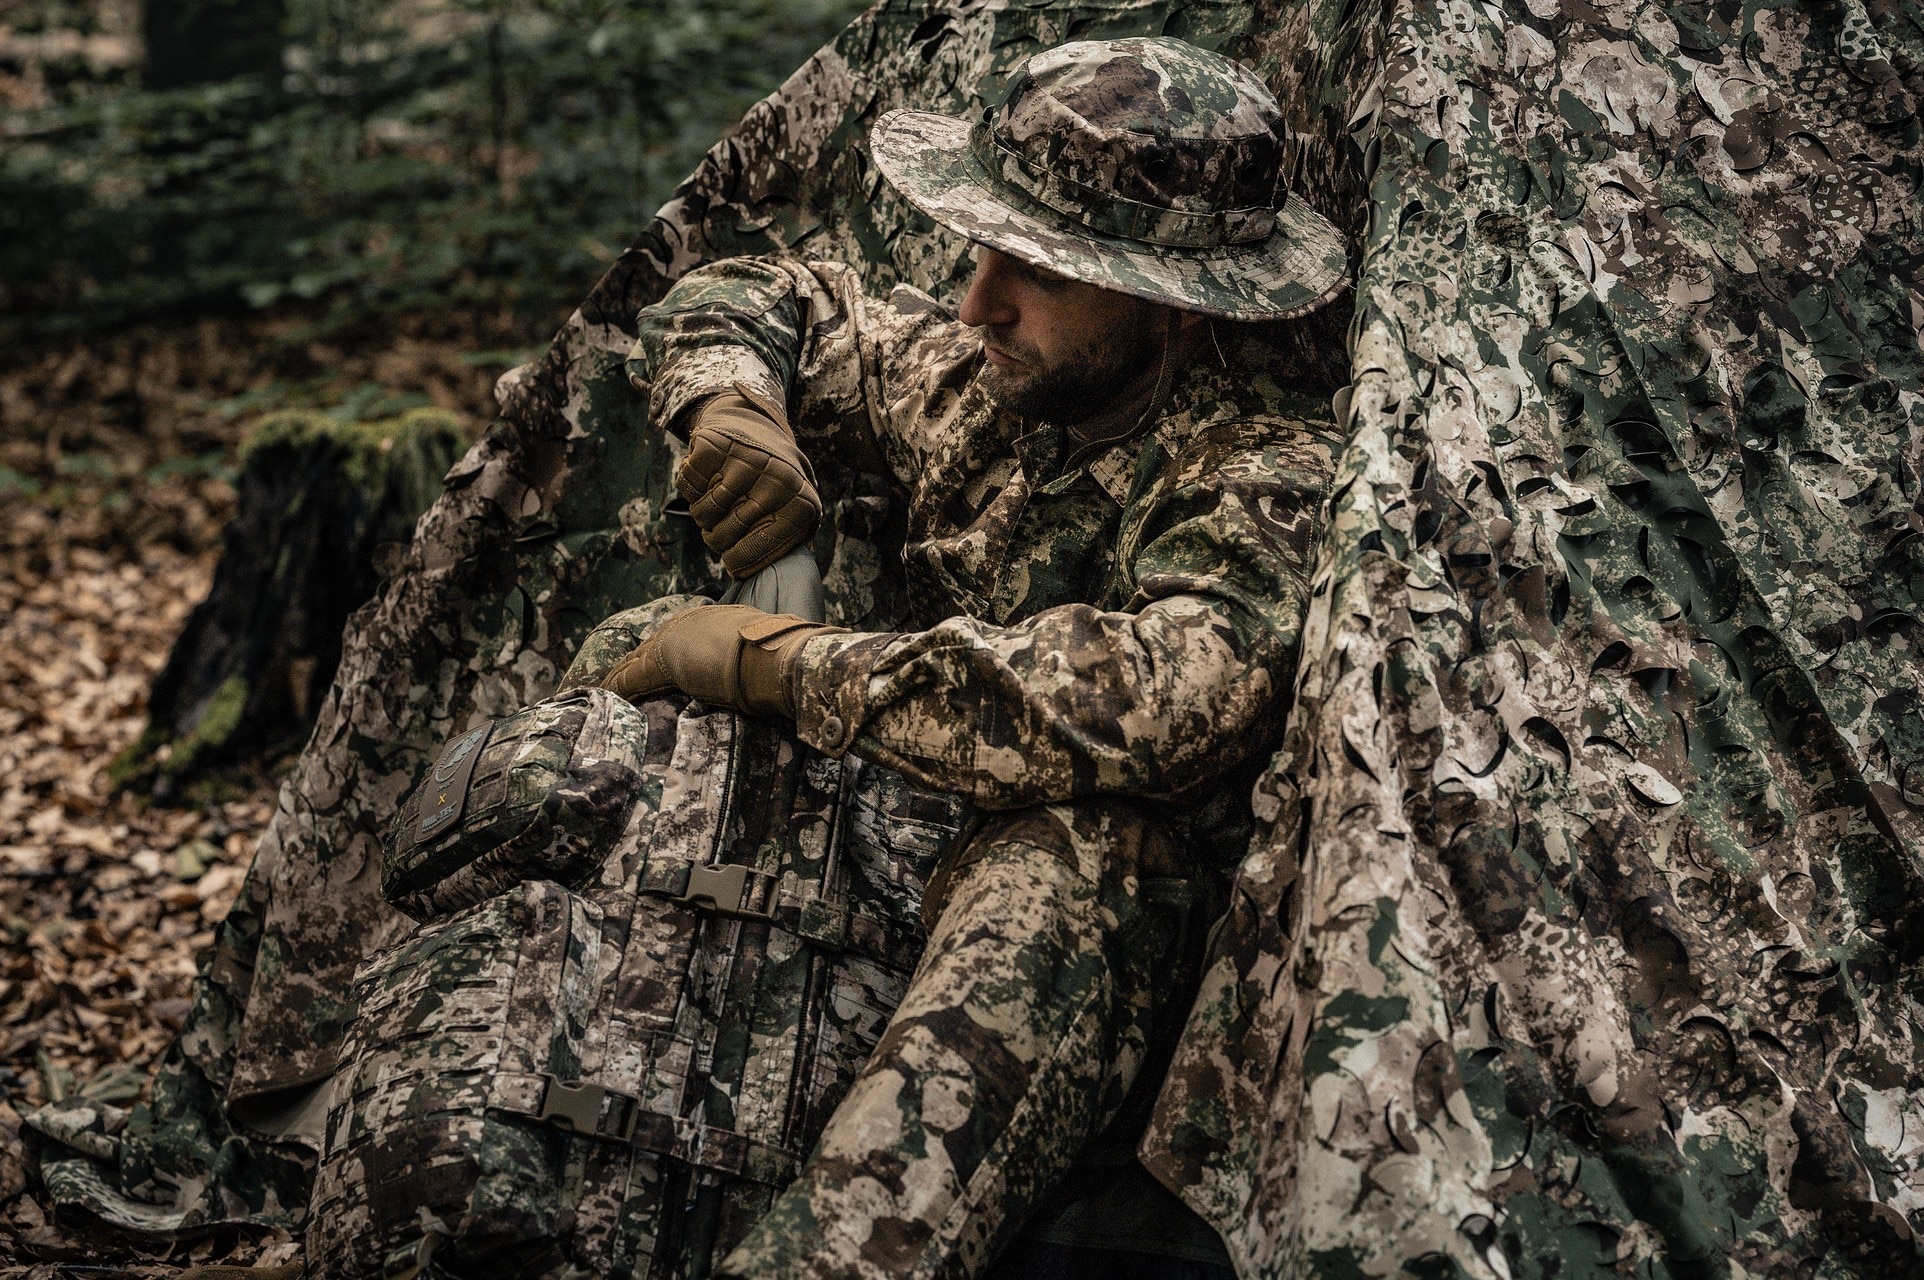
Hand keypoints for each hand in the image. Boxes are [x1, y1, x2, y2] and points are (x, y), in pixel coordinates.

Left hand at [601, 604, 842, 718]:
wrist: (782, 659)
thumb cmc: (784, 660)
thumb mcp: (765, 655)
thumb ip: (754, 659)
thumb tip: (767, 675)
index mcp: (717, 618)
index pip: (680, 637)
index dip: (662, 652)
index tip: (649, 664)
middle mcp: (693, 621)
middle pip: (653, 644)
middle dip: (635, 662)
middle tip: (616, 677)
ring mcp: (677, 639)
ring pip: (638, 659)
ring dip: (621, 675)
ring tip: (602, 689)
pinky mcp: (664, 660)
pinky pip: (632, 676)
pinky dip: (617, 687)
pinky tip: (603, 695)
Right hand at [676, 391, 821, 577]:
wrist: (755, 424)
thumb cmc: (772, 480)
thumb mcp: (793, 509)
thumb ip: (786, 543)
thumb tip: (765, 583)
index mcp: (801, 505)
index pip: (755, 555)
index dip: (736, 563)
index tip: (731, 560)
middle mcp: (778, 483)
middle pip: (724, 537)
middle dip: (715, 539)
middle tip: (718, 528)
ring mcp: (747, 461)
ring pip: (703, 514)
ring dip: (702, 514)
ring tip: (716, 503)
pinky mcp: (716, 446)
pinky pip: (688, 487)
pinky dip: (691, 488)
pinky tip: (708, 478)